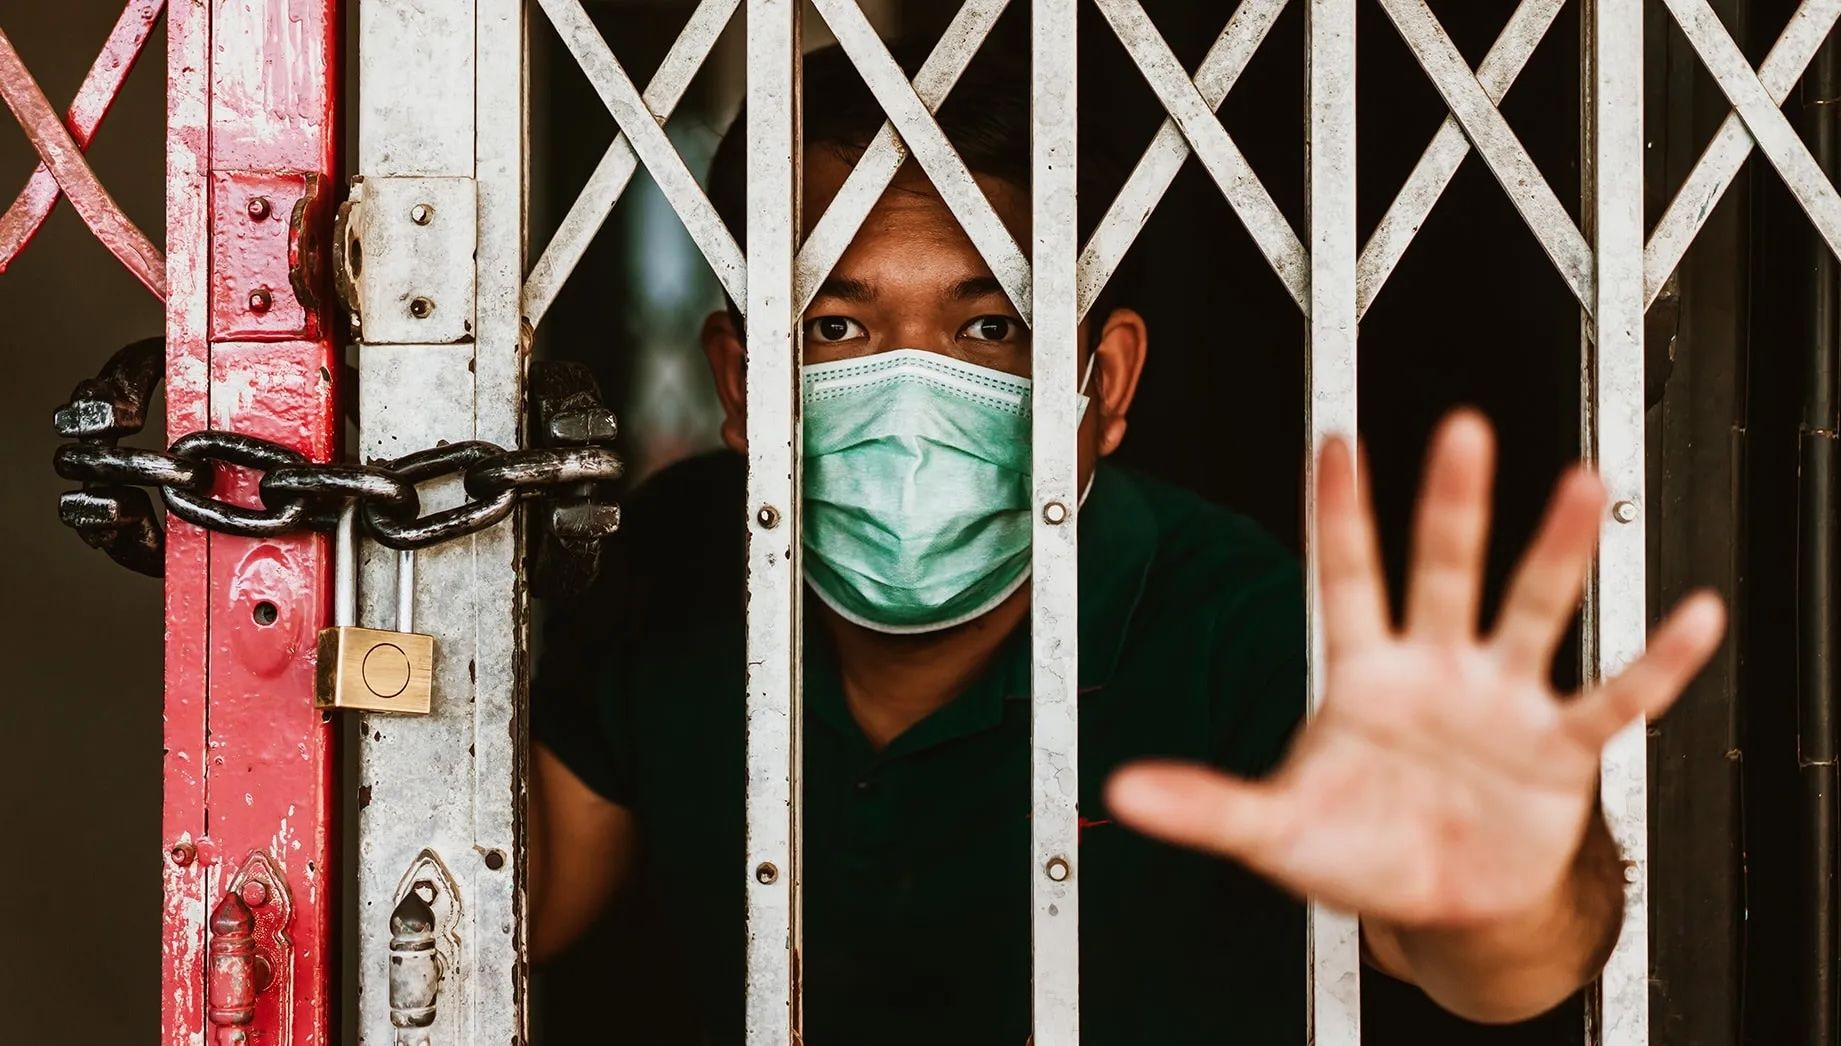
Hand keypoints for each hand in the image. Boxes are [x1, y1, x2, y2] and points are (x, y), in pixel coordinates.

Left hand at [1106, 411, 1724, 929]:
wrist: (1445, 902)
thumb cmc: (1359, 850)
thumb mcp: (1276, 830)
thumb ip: (1207, 806)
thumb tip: (1122, 791)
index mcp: (1363, 673)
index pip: (1346, 577)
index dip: (1341, 515)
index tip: (1333, 439)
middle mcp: (1438, 666)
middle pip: (1443, 571)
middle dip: (1451, 506)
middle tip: (1461, 429)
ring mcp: (1504, 699)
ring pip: (1533, 610)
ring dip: (1558, 552)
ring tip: (1583, 485)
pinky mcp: (1561, 747)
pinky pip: (1616, 697)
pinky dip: (1658, 663)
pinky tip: (1695, 616)